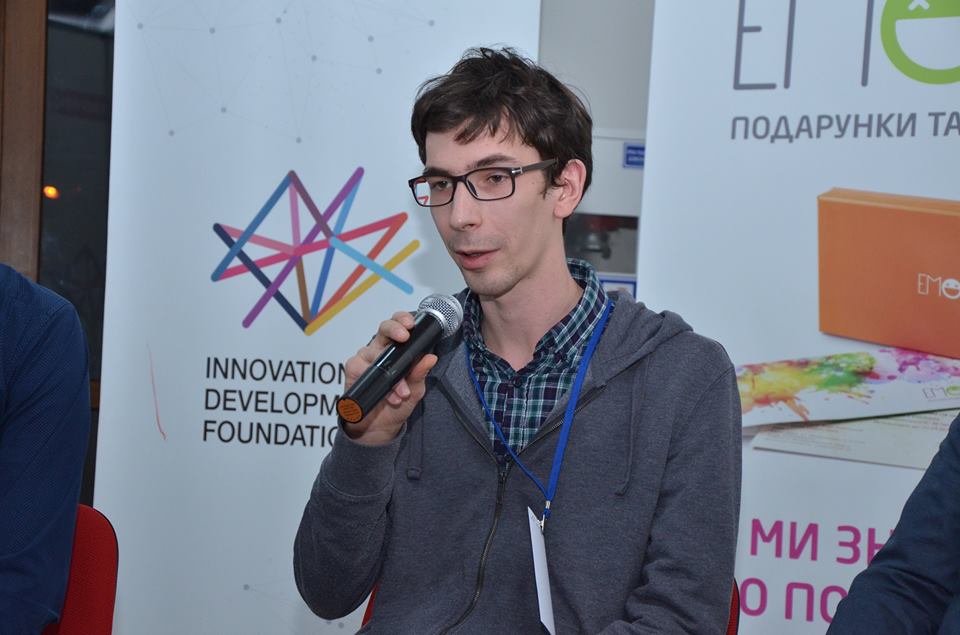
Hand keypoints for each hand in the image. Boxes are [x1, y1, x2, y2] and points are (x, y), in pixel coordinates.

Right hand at [341, 311, 437, 444]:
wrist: (380, 427)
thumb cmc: (398, 403)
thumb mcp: (415, 390)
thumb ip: (420, 374)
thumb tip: (431, 358)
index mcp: (396, 349)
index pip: (399, 326)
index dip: (402, 319)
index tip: (411, 324)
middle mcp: (380, 349)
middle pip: (384, 329)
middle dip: (394, 329)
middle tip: (404, 337)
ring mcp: (365, 358)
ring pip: (375, 353)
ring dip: (391, 374)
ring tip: (402, 393)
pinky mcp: (353, 370)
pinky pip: (360, 367)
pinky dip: (377, 383)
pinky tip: (388, 396)